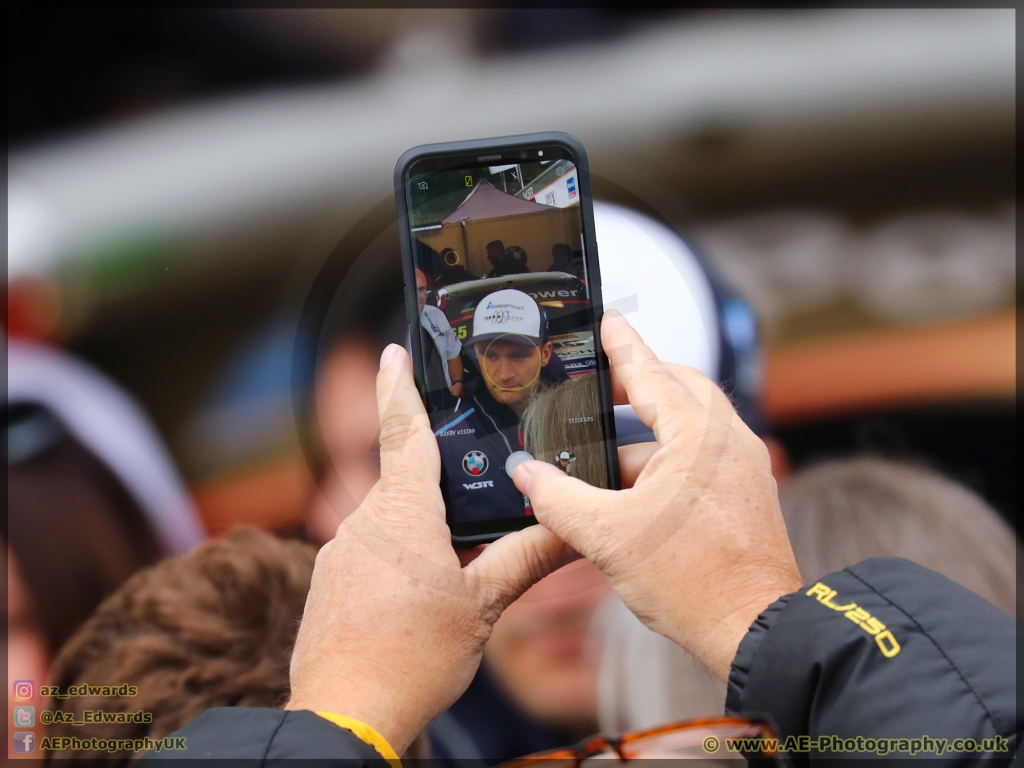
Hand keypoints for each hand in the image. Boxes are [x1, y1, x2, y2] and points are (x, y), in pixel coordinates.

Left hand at [286, 346, 575, 752]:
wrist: (348, 714)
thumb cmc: (414, 659)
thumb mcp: (483, 606)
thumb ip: (526, 557)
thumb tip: (572, 525)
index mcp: (403, 513)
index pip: (404, 432)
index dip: (399, 386)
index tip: (392, 351)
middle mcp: (363, 522)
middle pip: (405, 483)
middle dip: (436, 490)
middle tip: (469, 509)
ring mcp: (339, 553)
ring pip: (389, 523)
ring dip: (420, 536)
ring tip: (448, 579)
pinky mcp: (329, 582)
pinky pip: (368, 553)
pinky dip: (396, 563)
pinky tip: (415, 603)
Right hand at [513, 312, 801, 681]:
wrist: (755, 631)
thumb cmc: (693, 581)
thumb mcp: (607, 536)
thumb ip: (558, 498)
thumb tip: (526, 475)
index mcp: (699, 436)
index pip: (651, 373)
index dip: (623, 346)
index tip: (610, 320)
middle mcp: (728, 443)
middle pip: (680, 390)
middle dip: (640, 385)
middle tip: (604, 383)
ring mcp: (743, 470)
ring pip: (689, 430)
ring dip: (646, 436)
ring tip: (600, 459)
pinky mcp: (745, 497)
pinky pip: (700, 460)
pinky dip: (665, 462)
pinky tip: (634, 492)